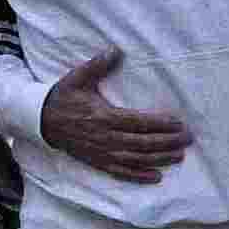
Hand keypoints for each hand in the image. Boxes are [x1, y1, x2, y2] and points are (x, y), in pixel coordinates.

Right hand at [39, 46, 191, 178]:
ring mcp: (102, 152)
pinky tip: (156, 177)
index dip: (160, 124)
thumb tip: (115, 50)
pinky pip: (121, 172)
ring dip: (159, 159)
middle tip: (187, 139)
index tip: (179, 123)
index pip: (139, 122)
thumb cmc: (63, 98)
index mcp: (104, 117)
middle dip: (167, 142)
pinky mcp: (98, 162)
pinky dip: (139, 176)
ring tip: (179, 156)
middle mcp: (106, 137)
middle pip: (142, 143)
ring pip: (136, 159)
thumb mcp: (77, 78)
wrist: (41, 121)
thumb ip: (97, 65)